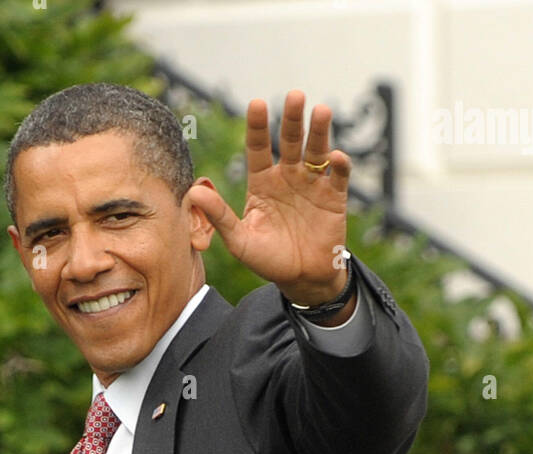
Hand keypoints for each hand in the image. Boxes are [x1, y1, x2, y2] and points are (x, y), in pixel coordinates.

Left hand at [186, 89, 351, 305]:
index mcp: (262, 182)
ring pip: (316, 150)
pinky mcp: (334, 197)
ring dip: (319, 131)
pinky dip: (339, 165)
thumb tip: (193, 191)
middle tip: (294, 96)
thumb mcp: (240, 241)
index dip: (258, 126)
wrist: (302, 279)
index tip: (257, 104)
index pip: (258, 148)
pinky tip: (336, 157)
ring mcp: (312, 184)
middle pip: (290, 140)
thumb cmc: (268, 260)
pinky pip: (337, 176)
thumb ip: (219, 216)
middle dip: (292, 118)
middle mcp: (287, 176)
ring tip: (320, 111)